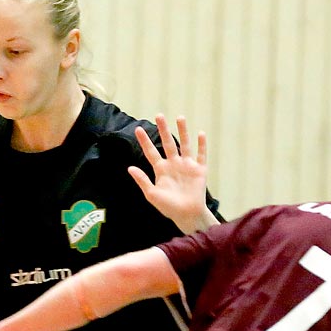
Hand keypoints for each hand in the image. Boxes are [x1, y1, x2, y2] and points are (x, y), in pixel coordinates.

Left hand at [129, 114, 212, 232]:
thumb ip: (142, 180)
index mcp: (161, 169)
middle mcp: (174, 164)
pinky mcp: (199, 169)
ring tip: (180, 117)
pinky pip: (201, 154)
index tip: (138, 129)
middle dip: (163, 129)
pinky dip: (201, 145)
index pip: (151, 152)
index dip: (145, 141)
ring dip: (183, 131)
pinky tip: (200, 133)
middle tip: (159, 115)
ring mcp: (187, 165)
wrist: (186, 215)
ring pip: (185, 144)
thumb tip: (129, 168)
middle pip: (168, 143)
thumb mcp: (151, 194)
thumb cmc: (168, 207)